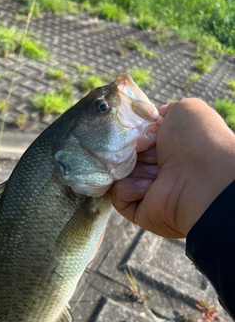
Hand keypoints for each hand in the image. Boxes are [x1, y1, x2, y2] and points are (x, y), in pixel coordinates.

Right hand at [112, 98, 234, 237]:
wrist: (201, 178)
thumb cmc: (197, 141)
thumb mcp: (184, 110)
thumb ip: (163, 112)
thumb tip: (148, 121)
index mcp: (171, 148)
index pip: (138, 139)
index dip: (131, 134)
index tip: (131, 130)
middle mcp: (160, 170)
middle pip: (126, 156)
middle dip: (127, 151)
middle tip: (138, 150)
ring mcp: (149, 191)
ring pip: (119, 174)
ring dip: (129, 169)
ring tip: (152, 171)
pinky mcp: (139, 210)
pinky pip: (119, 195)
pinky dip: (128, 189)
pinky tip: (148, 187)